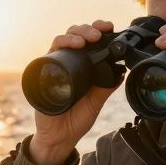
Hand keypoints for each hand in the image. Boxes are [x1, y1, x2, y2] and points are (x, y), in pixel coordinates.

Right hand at [28, 20, 116, 164]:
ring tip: (88, 39)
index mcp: (81, 66)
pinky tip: (73, 45)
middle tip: (99, 33)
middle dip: (88, 29)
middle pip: (75, 35)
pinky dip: (61, 44)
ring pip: (62, 39)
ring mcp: (54, 66)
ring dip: (76, 34)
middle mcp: (67, 62)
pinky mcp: (43, 72)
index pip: (88, 41)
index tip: (109, 27)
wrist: (60, 137)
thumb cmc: (76, 119)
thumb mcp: (96, 101)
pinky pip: (50, 52)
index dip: (97, 30)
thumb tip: (122, 71)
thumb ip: (107, 86)